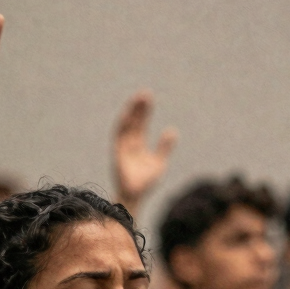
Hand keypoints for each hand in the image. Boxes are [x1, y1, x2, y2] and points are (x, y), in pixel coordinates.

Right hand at [113, 91, 176, 214]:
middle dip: (138, 108)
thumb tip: (171, 131)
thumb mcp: (159, 162)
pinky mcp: (118, 154)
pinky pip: (119, 136)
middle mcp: (128, 144)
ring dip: (131, 113)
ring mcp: (122, 148)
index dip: (144, 111)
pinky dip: (122, 125)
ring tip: (138, 100)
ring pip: (125, 126)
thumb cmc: (145, 182)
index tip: (148, 98)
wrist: (136, 195)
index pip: (140, 124)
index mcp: (136, 145)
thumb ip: (164, 147)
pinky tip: (128, 115)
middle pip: (133, 122)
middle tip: (145, 93)